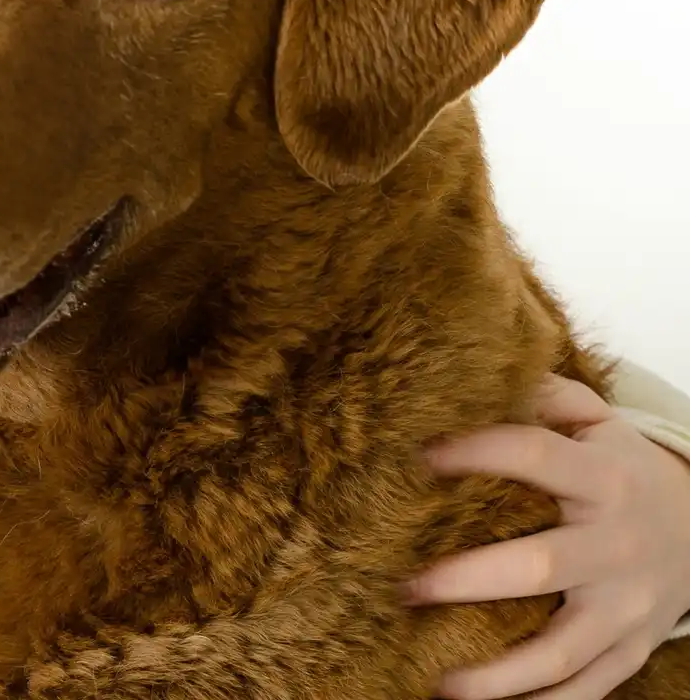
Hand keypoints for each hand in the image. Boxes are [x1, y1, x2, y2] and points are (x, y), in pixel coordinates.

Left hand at [405, 374, 689, 699]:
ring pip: (564, 651)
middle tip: (404, 585)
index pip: (534, 457)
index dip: (477, 452)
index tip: (418, 456)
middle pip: (542, 567)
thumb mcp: (599, 425)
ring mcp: (627, 606)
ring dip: (500, 675)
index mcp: (603, 480)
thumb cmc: (625, 473)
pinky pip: (588, 689)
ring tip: (439, 685)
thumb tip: (481, 368)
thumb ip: (546, 396)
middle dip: (470, 580)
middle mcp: (616, 546)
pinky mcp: (631, 647)